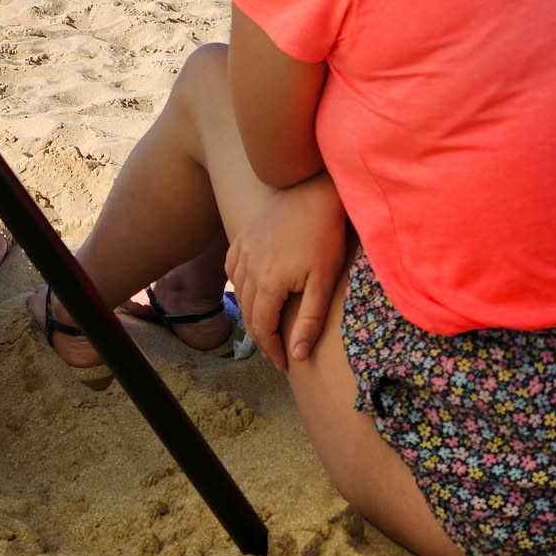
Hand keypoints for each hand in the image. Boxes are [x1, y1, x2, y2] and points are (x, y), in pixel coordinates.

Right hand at [225, 174, 346, 370]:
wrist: (312, 192)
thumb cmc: (323, 236)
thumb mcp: (323, 281)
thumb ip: (309, 321)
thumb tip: (298, 356)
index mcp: (269, 282)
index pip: (263, 328)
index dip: (272, 350)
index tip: (284, 363)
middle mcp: (248, 267)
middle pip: (248, 313)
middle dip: (262, 337)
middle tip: (277, 351)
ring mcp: (242, 250)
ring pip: (238, 293)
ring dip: (250, 314)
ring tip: (267, 326)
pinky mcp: (241, 236)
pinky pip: (231, 269)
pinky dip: (238, 286)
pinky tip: (250, 293)